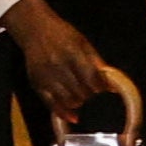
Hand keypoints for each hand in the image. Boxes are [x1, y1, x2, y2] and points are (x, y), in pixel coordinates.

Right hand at [0, 0, 119, 130]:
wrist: (35, 29)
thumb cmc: (62, 34)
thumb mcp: (82, 42)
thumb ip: (96, 62)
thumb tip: (111, 83)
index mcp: (72, 52)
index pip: (91, 78)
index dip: (100, 86)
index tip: (104, 88)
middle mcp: (57, 65)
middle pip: (80, 91)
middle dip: (90, 95)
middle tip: (93, 92)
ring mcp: (45, 75)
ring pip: (68, 100)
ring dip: (79, 103)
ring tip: (82, 97)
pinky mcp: (36, 83)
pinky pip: (50, 104)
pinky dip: (63, 113)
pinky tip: (73, 117)